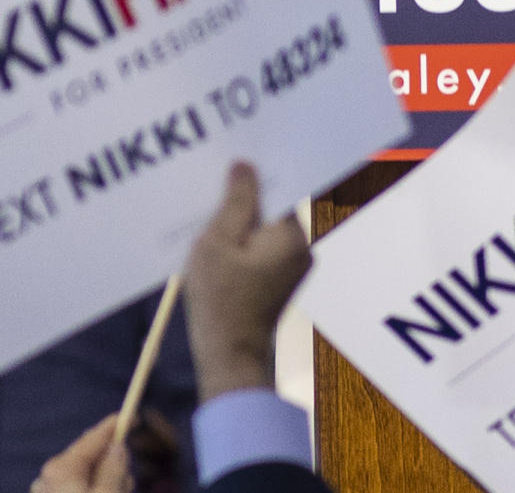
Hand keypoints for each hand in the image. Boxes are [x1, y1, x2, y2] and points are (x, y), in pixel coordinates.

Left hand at [30, 416, 130, 492]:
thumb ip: (114, 468)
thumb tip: (117, 445)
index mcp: (61, 468)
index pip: (94, 435)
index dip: (117, 424)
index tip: (135, 418)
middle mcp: (47, 476)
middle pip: (90, 454)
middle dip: (112, 461)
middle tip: (127, 483)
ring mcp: (45, 491)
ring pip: (85, 472)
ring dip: (104, 478)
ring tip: (117, 492)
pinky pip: (75, 486)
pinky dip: (92, 488)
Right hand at [183, 161, 311, 402]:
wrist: (229, 358)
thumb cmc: (220, 301)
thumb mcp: (219, 243)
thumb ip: (236, 201)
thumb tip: (246, 165)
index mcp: (293, 235)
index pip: (277, 190)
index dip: (253, 176)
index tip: (230, 162)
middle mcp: (301, 248)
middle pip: (271, 209)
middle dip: (243, 200)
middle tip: (212, 187)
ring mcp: (292, 266)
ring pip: (264, 229)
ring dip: (240, 223)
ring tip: (208, 214)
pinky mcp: (279, 281)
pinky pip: (262, 248)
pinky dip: (242, 244)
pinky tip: (217, 243)